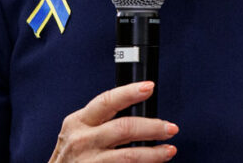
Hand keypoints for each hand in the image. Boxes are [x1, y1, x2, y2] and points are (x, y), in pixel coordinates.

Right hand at [48, 81, 177, 161]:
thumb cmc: (72, 157)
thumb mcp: (78, 133)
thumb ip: (101, 122)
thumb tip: (139, 114)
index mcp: (78, 122)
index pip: (106, 101)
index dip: (129, 92)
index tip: (149, 87)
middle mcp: (81, 140)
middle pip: (124, 128)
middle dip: (152, 127)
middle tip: (170, 128)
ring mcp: (88, 162)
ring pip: (129, 155)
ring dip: (153, 153)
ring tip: (168, 150)